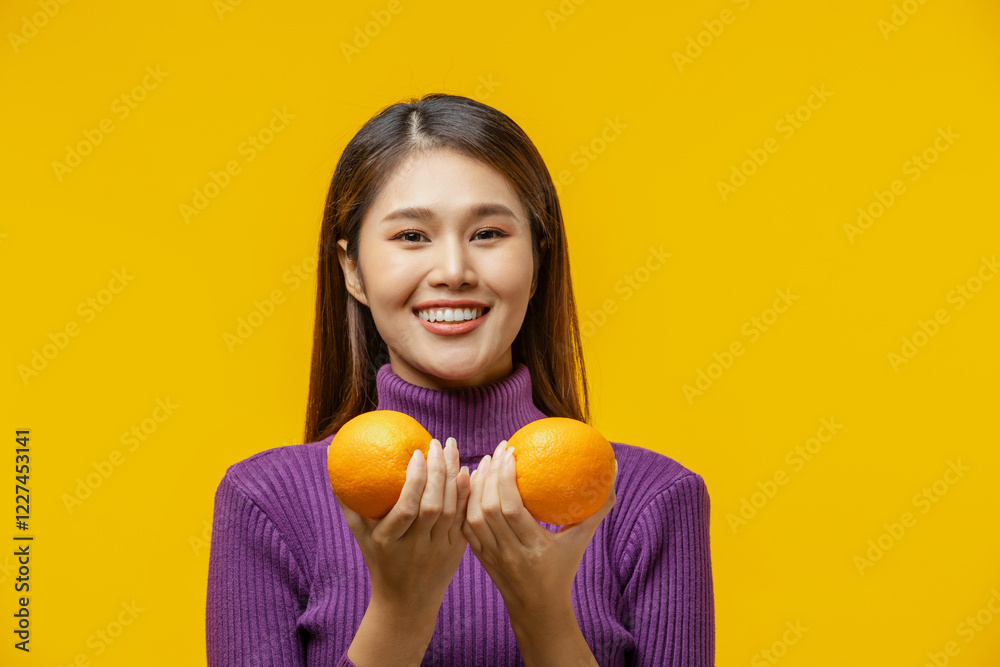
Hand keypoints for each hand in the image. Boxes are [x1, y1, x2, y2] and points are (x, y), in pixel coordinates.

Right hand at [334, 437, 471, 610]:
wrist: (406, 602)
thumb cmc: (379, 560)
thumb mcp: (360, 535)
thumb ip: (349, 502)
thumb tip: (333, 466)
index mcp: (389, 542)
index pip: (406, 510)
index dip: (415, 482)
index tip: (417, 454)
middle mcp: (415, 547)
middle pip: (432, 507)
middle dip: (438, 472)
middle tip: (438, 443)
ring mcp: (438, 550)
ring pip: (452, 511)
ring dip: (454, 477)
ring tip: (452, 449)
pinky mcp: (456, 552)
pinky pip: (464, 518)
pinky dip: (467, 494)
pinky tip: (467, 471)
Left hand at [461, 440, 617, 621]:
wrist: (538, 609)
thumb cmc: (563, 570)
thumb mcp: (582, 540)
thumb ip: (599, 508)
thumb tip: (614, 470)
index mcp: (534, 548)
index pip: (511, 509)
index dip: (505, 478)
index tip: (510, 453)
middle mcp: (509, 553)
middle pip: (489, 509)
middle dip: (490, 476)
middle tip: (498, 451)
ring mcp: (491, 556)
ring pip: (473, 517)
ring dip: (476, 487)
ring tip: (485, 463)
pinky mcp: (479, 557)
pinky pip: (466, 527)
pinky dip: (467, 503)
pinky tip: (473, 484)